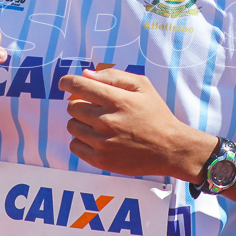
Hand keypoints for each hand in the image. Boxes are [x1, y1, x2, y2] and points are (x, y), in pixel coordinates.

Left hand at [60, 68, 209, 179]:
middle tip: (93, 107)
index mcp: (117, 100)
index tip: (66, 83)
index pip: (78, 86)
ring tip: (97, 124)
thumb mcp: (143, 86)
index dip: (67, 82)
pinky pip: (74, 146)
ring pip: (72, 126)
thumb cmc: (156, 114)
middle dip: (79, 103)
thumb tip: (86, 74)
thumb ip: (113, 76)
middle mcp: (107, 121)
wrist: (170, 148)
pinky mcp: (101, 160)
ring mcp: (103, 142)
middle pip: (72, 107)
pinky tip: (95, 138)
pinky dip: (81, 141)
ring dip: (80, 122)